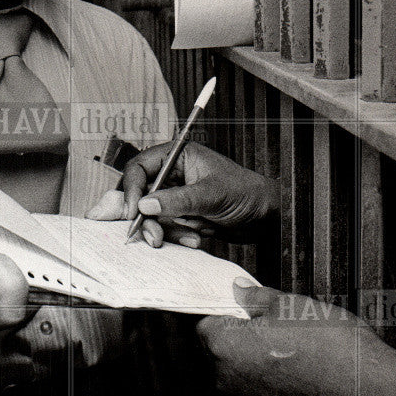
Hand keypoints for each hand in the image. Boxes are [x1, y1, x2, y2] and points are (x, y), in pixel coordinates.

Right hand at [86, 141, 278, 246]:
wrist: (264, 217)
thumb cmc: (245, 193)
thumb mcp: (210, 195)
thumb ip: (177, 199)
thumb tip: (145, 204)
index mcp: (176, 157)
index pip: (139, 167)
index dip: (131, 188)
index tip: (133, 210)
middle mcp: (172, 175)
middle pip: (139, 193)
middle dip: (144, 216)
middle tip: (151, 234)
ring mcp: (175, 195)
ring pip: (150, 214)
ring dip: (160, 230)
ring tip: (181, 238)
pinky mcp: (180, 215)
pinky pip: (165, 227)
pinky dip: (174, 236)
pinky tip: (194, 238)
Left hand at [197, 283, 395, 395]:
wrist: (365, 390)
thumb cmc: (327, 347)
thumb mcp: (289, 305)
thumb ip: (256, 297)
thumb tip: (240, 290)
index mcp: (222, 346)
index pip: (205, 322)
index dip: (225, 309)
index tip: (241, 303)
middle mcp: (227, 378)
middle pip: (219, 347)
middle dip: (239, 330)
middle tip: (270, 317)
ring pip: (240, 366)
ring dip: (255, 352)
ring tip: (289, 338)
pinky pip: (260, 384)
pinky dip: (271, 372)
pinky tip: (297, 359)